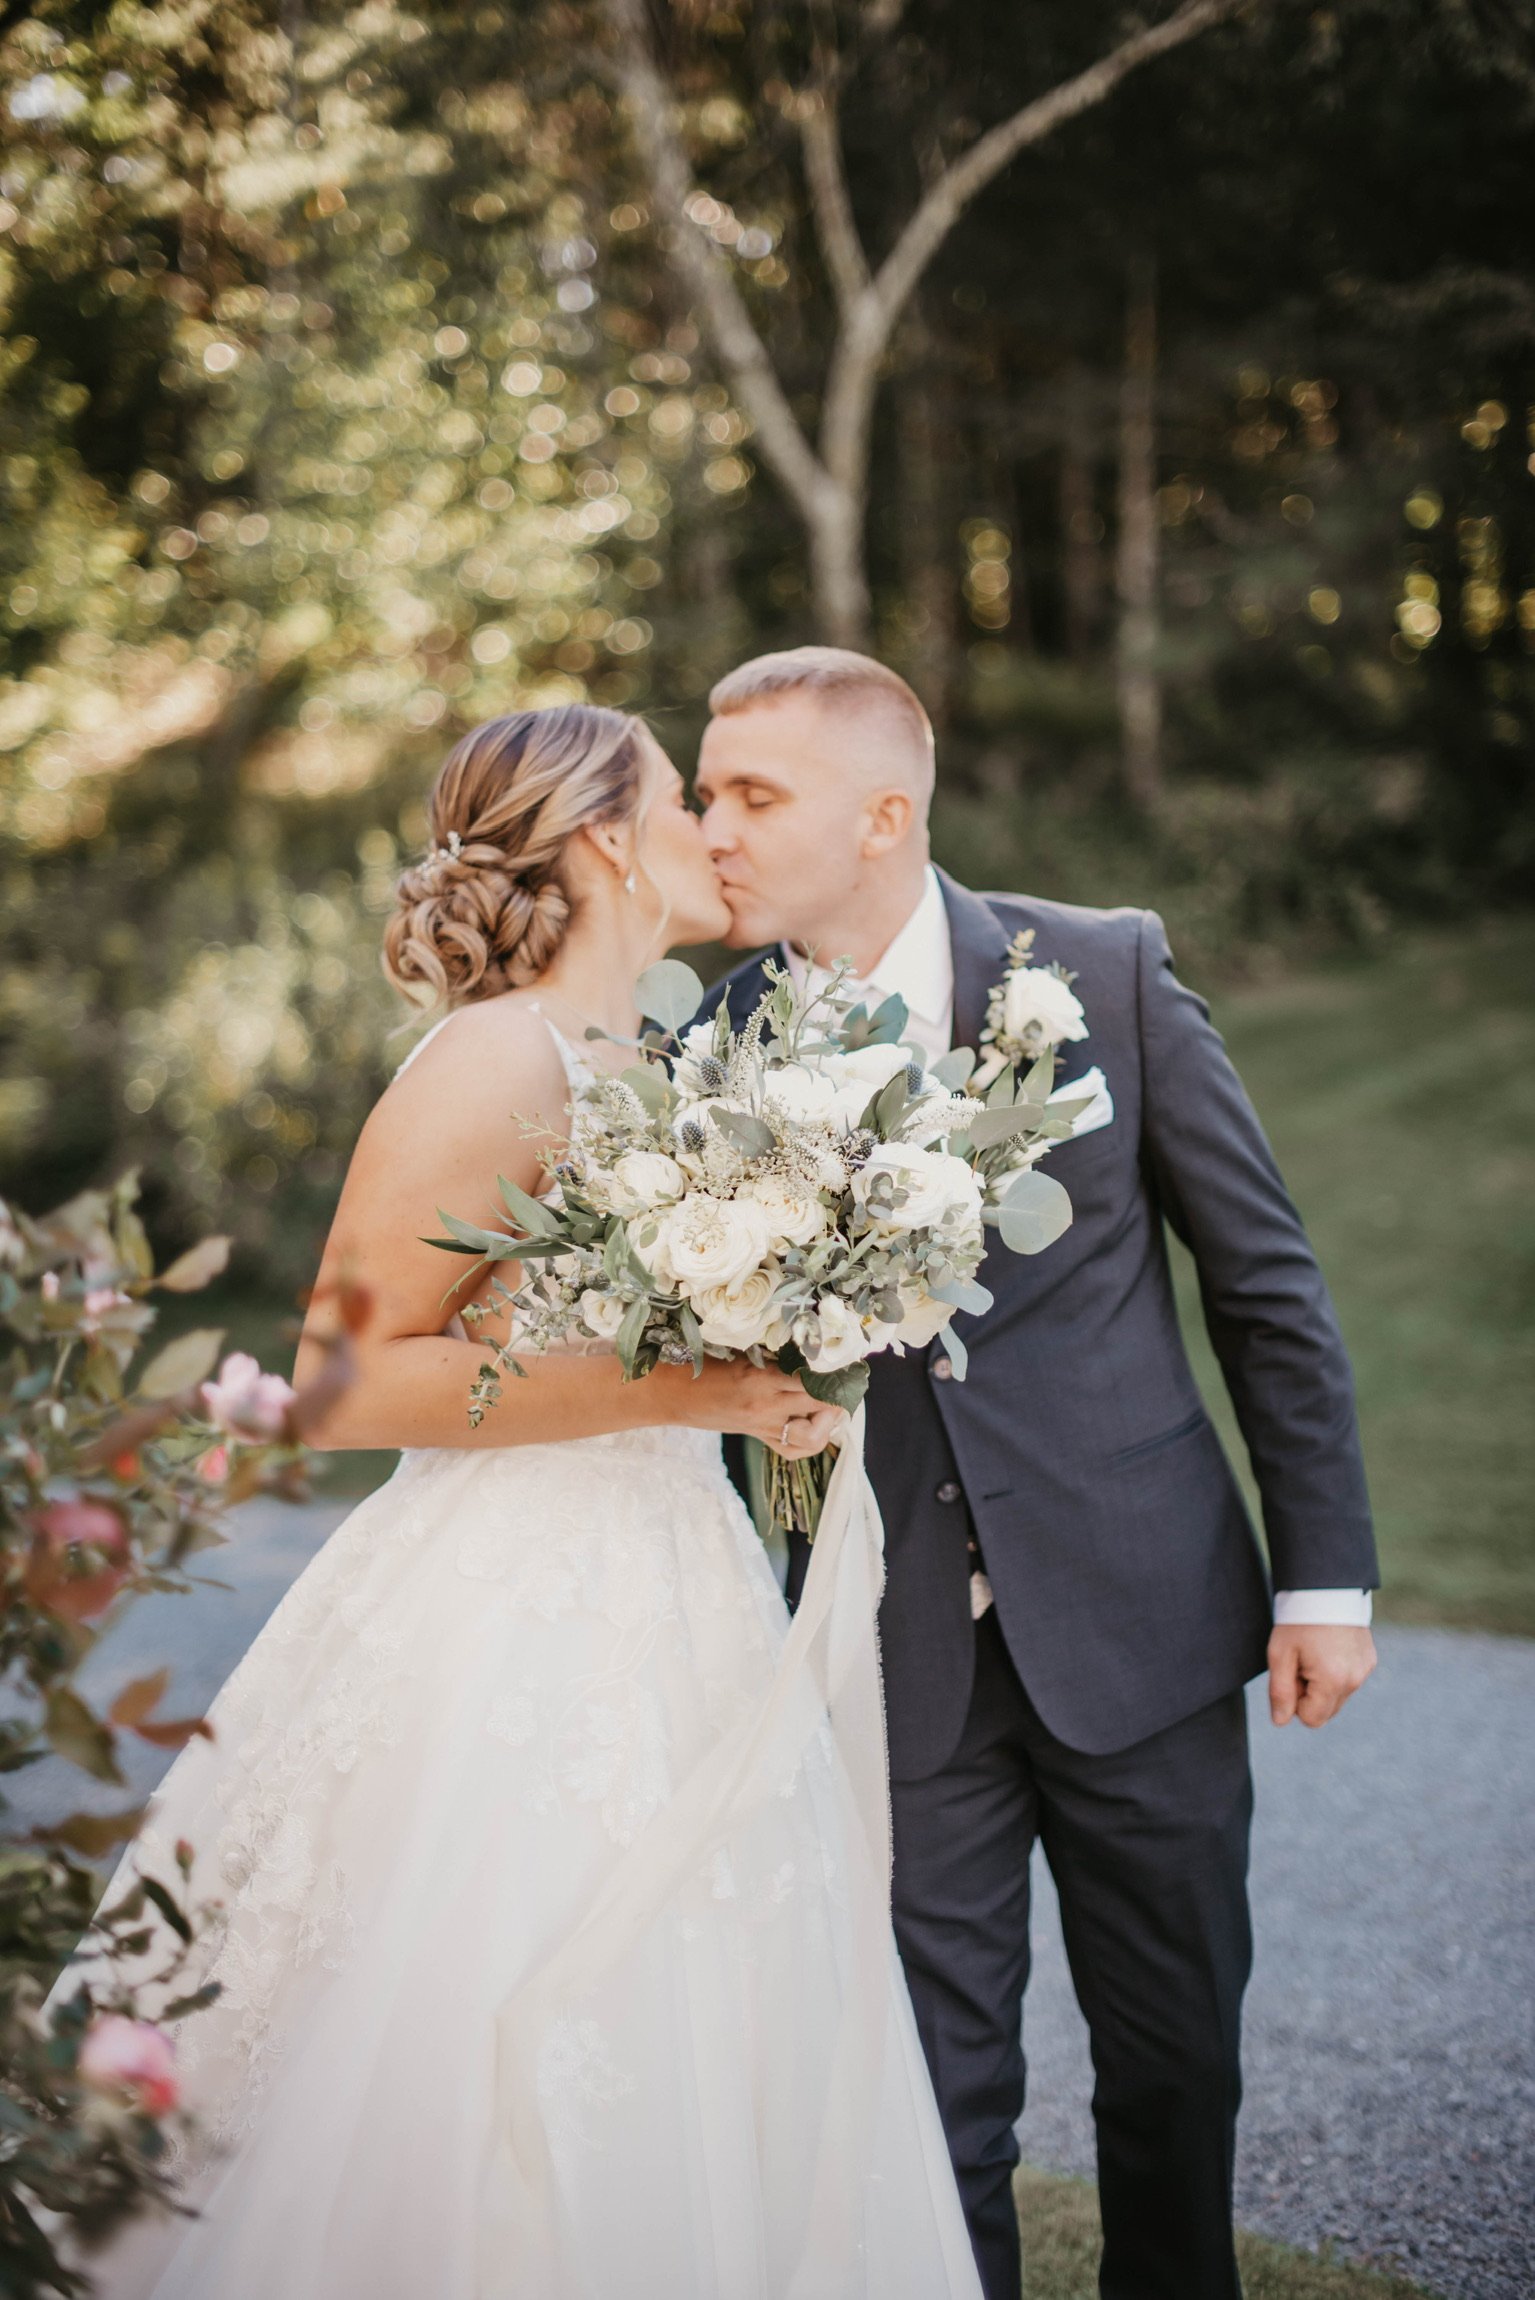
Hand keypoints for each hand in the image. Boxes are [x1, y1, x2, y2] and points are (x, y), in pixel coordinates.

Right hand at [667, 1357, 840, 1458]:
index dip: (834, 1372)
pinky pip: (794, 1449)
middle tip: (846, 1383)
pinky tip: (815, 1424)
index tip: (847, 1362)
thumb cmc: (706, 1367)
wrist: (675, 1395)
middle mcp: (767, 1406)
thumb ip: (775, 1358)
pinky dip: (811, 1439)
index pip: (811, 1379)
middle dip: (839, 1395)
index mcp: (761, 1379)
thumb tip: (812, 1353)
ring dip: (828, 1422)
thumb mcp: (742, 1354)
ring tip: (831, 1407)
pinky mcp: (759, 1437)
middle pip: (819, 1406)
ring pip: (812, 1436)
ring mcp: (764, 1426)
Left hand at [1266, 1624, 1376, 1727]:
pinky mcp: (1369, 1660)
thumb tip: (1280, 1721)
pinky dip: (1336, 1672)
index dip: (1295, 1702)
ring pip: (1337, 1696)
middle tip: (1300, 1662)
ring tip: (1313, 1653)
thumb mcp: (1280, 1654)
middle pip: (1326, 1711)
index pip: (1311, 1719)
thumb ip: (1280, 1692)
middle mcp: (1355, 1680)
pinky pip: (1349, 1680)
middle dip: (1309, 1694)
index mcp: (1333, 1681)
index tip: (1291, 1675)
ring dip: (1322, 1684)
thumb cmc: (1298, 1620)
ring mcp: (1365, 1670)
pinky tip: (1326, 1648)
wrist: (1325, 1587)